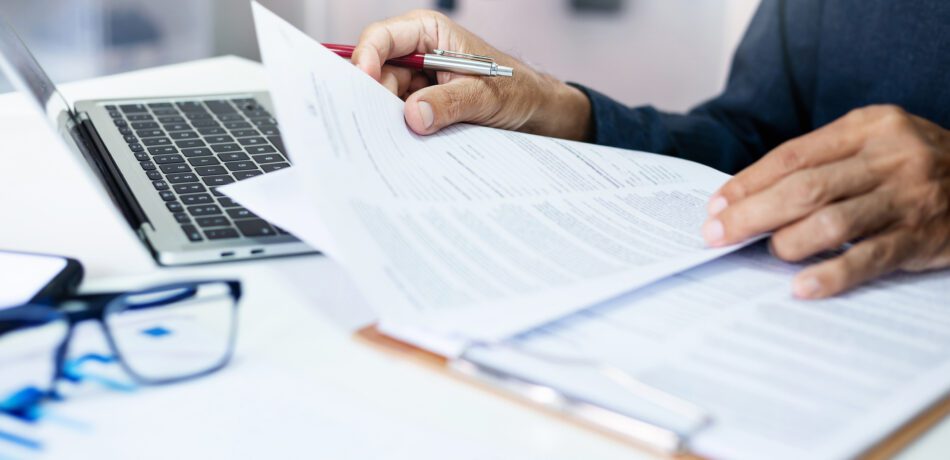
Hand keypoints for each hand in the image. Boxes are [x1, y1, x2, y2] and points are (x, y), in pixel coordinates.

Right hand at [352, 10, 591, 139]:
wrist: (536, 113)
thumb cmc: (517, 91)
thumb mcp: (485, 96)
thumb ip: (448, 103)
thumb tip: (413, 116)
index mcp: (428, 33)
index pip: (382, 39)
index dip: (366, 60)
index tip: (364, 85)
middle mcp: (417, 54)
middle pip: (378, 73)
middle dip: (376, 99)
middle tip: (374, 127)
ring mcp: (417, 82)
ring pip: (386, 99)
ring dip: (389, 120)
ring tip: (393, 140)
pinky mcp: (421, 106)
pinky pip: (401, 117)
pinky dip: (401, 131)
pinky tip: (404, 145)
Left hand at [702, 105, 949, 297]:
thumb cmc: (916, 166)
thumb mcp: (876, 144)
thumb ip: (823, 162)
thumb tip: (749, 197)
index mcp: (868, 127)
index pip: (793, 155)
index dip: (748, 182)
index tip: (715, 205)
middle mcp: (889, 157)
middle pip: (804, 187)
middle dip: (752, 213)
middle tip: (716, 234)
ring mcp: (908, 197)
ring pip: (832, 220)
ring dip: (787, 241)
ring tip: (764, 253)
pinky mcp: (922, 237)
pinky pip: (869, 258)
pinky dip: (831, 274)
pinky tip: (802, 287)